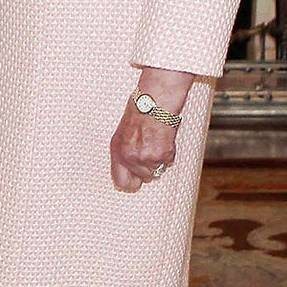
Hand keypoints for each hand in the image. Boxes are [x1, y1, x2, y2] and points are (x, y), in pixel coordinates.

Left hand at [109, 68, 194, 192]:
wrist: (153, 103)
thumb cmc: (138, 114)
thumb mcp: (121, 134)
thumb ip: (124, 153)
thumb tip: (128, 171)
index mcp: (118, 153)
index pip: (122, 183)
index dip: (131, 183)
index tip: (135, 180)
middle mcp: (131, 158)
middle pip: (144, 179)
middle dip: (148, 169)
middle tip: (150, 152)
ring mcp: (148, 158)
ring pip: (158, 171)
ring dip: (159, 161)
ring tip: (156, 142)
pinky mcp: (164, 155)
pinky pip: (168, 162)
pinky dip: (169, 154)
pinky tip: (164, 139)